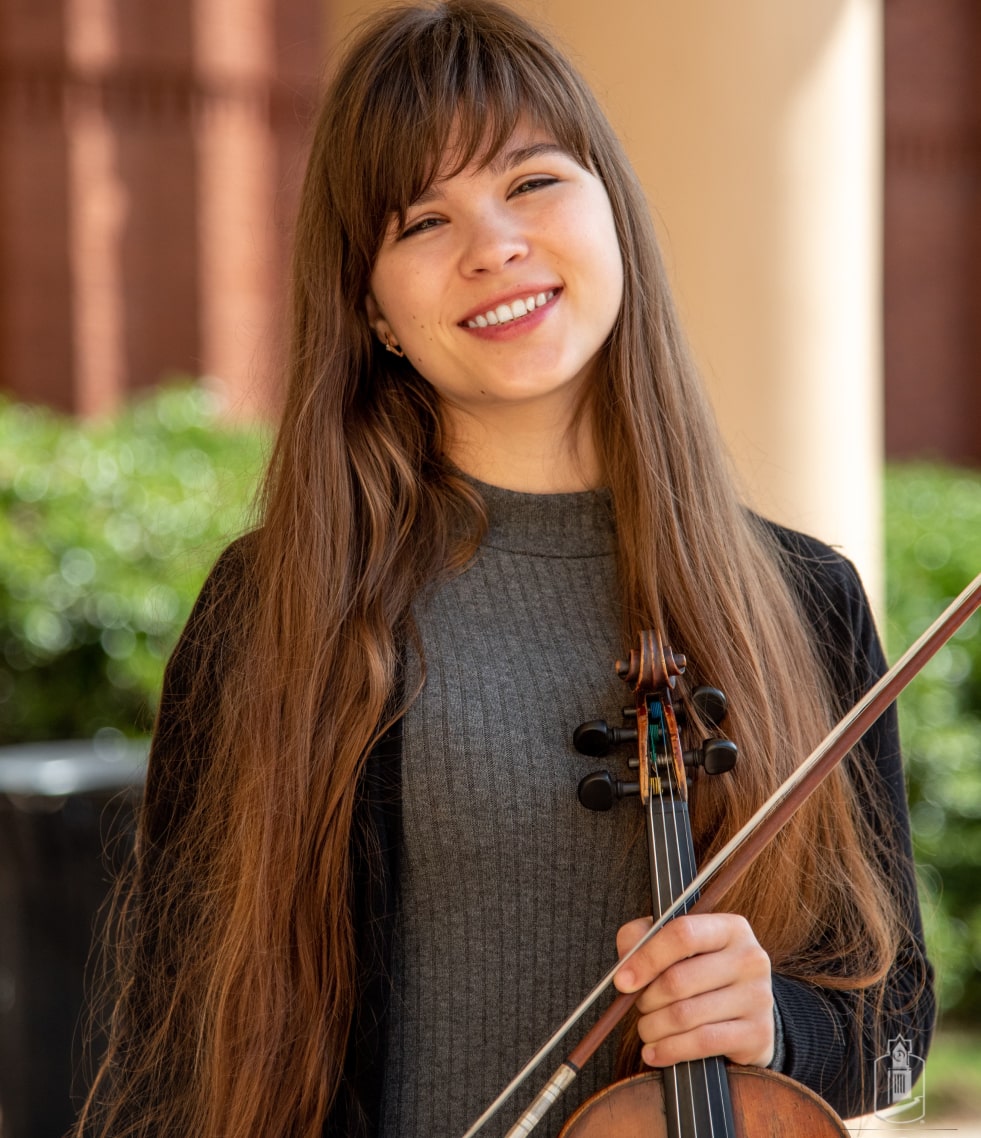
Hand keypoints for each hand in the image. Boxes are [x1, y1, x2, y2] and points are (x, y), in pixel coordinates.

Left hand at [613, 913, 773, 1068]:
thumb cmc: (701, 972)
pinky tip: (656, 1052)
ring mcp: (758, 997)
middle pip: (679, 979)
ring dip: (654, 1027)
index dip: (646, 958)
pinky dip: (670, 1050)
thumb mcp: (674, 945)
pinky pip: (702, 1042)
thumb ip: (642, 939)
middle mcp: (750, 958)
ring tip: (646, 1029)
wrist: (746, 1013)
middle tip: (639, 1007)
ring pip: (686, 1014)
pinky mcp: (757, 1034)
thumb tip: (626, 963)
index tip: (622, 980)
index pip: (682, 934)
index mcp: (730, 928)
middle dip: (647, 999)